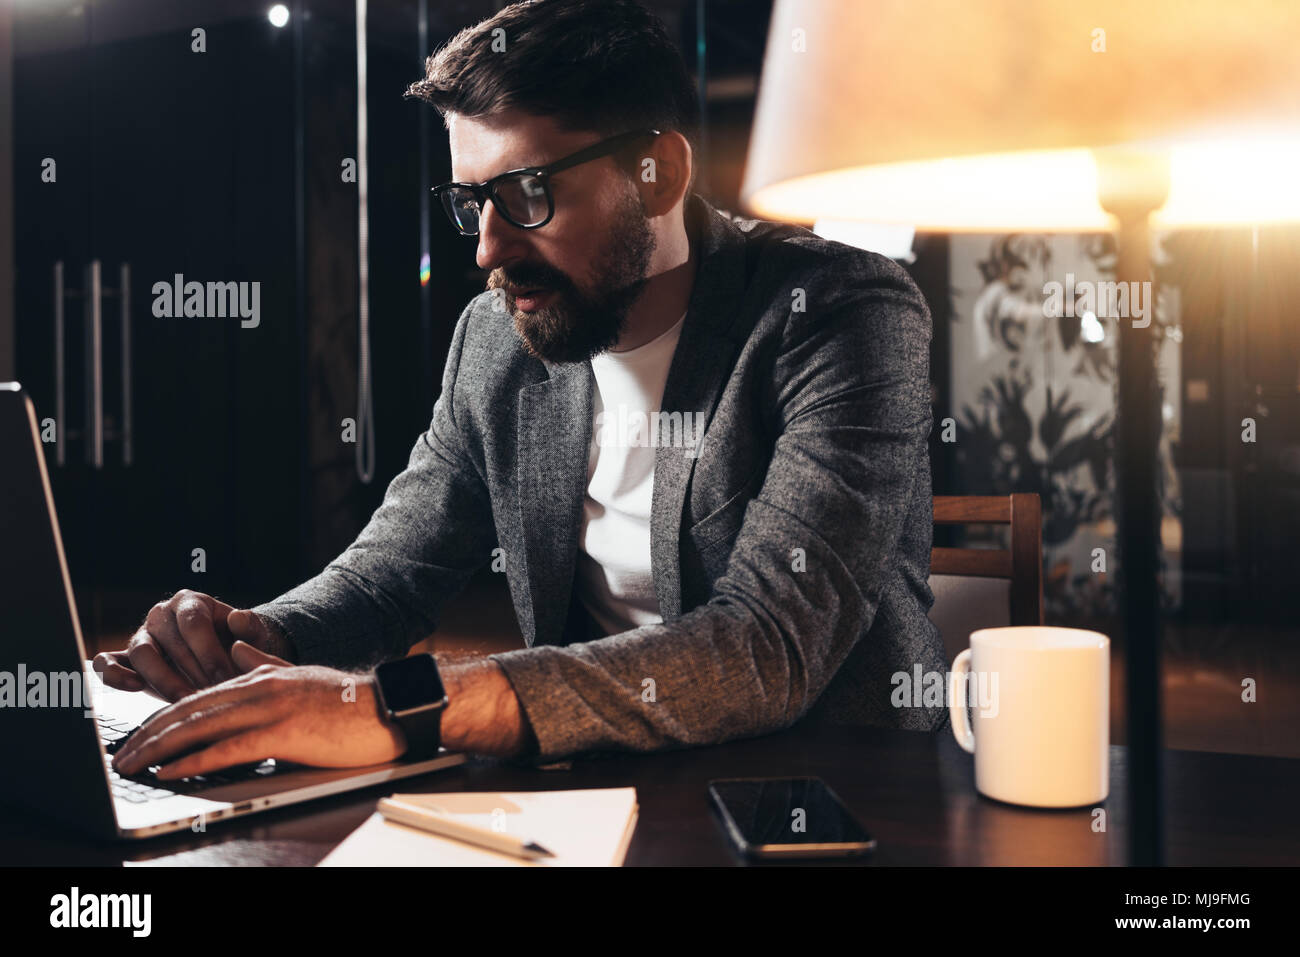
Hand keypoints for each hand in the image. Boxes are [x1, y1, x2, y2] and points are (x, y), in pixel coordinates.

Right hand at [94, 589, 293, 701]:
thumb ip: (250, 626)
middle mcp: (162, 615)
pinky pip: (108, 663)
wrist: (226, 658)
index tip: (225, 678)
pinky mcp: (126, 659)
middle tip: (209, 696)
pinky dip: (114, 674)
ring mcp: (143, 636)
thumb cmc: (239, 645)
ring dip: (162, 680)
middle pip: (169, 641)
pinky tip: (134, 688)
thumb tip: (238, 617)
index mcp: (190, 602)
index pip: (194, 623)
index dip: (209, 651)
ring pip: (140, 653)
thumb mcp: (253, 635)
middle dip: (191, 672)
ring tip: (184, 701)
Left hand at [110, 643, 405, 778]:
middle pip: (191, 710)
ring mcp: (271, 708)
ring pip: (202, 726)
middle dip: (150, 734)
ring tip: (134, 763)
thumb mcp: (302, 674)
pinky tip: (173, 769)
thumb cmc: (351, 700)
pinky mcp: (285, 732)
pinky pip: (230, 747)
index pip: (199, 697)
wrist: (389, 706)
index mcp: (262, 676)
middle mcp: (260, 687)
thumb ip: (267, 661)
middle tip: (122, 755)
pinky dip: (196, 760)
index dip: (164, 717)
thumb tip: (238, 644)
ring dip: (161, 748)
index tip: (140, 736)